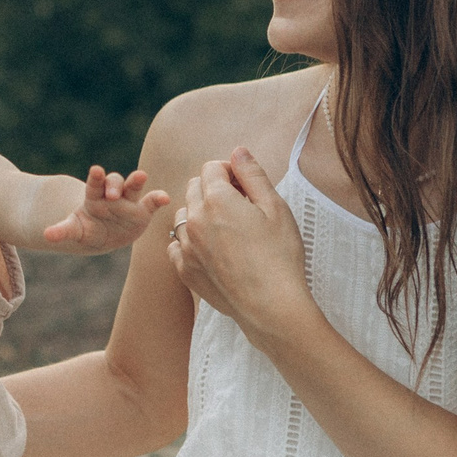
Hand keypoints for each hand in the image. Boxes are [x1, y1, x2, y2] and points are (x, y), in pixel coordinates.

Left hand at [42, 166, 171, 252]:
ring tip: (140, 176)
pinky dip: (158, 198)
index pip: (94, 184)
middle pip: (114, 181)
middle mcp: (112, 195)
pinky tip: (165, 198)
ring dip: (136, 181)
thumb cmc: (87, 229)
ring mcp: (128, 201)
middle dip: (113, 183)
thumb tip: (46, 235)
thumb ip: (63, 230)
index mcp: (94, 197)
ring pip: (132, 187)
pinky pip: (151, 202)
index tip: (96, 170)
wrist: (103, 236)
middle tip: (112, 192)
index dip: (96, 178)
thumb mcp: (75, 230)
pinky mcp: (143, 211)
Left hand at [167, 149, 317, 345]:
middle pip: (194, 188)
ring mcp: (186, 246)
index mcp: (217, 200)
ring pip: (183, 215)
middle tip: (240, 206)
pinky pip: (177, 244)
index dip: (231, 172)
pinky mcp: (185, 269)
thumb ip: (253, 175)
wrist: (270, 305)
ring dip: (200, 213)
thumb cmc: (279, 255)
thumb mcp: (275, 208)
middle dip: (214, 189)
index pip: (212, 168)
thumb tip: (238, 151)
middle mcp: (194, 220)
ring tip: (227, 229)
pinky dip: (190, 241)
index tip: (246, 186)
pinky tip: (212, 249)